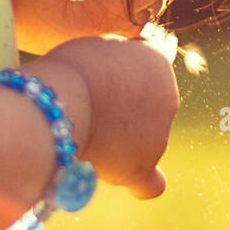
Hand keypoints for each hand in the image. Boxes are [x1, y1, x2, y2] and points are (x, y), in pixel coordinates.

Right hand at [33, 33, 179, 198]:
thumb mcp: (99, 46)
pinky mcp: (141, 168)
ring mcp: (158, 136)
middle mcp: (168, 98)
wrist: (61, 106)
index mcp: (157, 61)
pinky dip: (142, 183)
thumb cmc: (68, 70)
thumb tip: (119, 69)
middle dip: (125, 104)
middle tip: (89, 105)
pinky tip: (131, 181)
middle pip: (149, 104)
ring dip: (123, 138)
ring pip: (144, 140)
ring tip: (86, 135)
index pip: (155, 59)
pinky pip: (150, 183)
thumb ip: (118, 57)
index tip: (115, 73)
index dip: (134, 67)